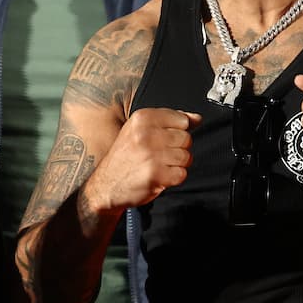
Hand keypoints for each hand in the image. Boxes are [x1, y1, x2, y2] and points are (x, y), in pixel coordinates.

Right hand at [82, 107, 199, 214]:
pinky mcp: (155, 174)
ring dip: (176, 165)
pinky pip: (181, 174)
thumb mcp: (140, 130)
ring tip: (160, 166)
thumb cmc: (126, 157)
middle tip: (161, 156)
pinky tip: (160, 176)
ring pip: (186, 157)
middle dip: (178, 149)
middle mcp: (145, 134)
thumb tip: (197, 118)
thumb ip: (169, 121)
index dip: (178, 132)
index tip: (164, 139)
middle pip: (186, 139)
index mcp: (142, 118)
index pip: (182, 119)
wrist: (106, 184)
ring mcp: (150, 155)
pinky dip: (173, 178)